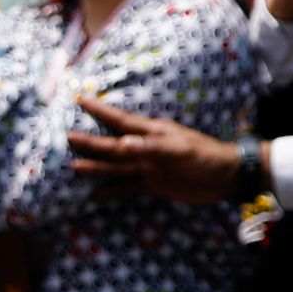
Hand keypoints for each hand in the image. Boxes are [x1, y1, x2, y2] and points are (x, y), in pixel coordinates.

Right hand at [66, 93, 243, 204]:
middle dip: (90, 141)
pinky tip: (95, 193)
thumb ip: (150, 147)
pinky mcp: (152, 183)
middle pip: (112, 144)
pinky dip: (110, 190)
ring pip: (115, 166)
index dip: (100, 110)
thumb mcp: (180, 150)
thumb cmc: (206, 157)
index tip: (80, 98)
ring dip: (95, 167)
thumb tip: (122, 144)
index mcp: (152, 132)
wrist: (226, 178)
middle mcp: (145, 148)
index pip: (120, 120)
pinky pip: (126, 186)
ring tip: (73, 167)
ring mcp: (147, 166)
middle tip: (66, 137)